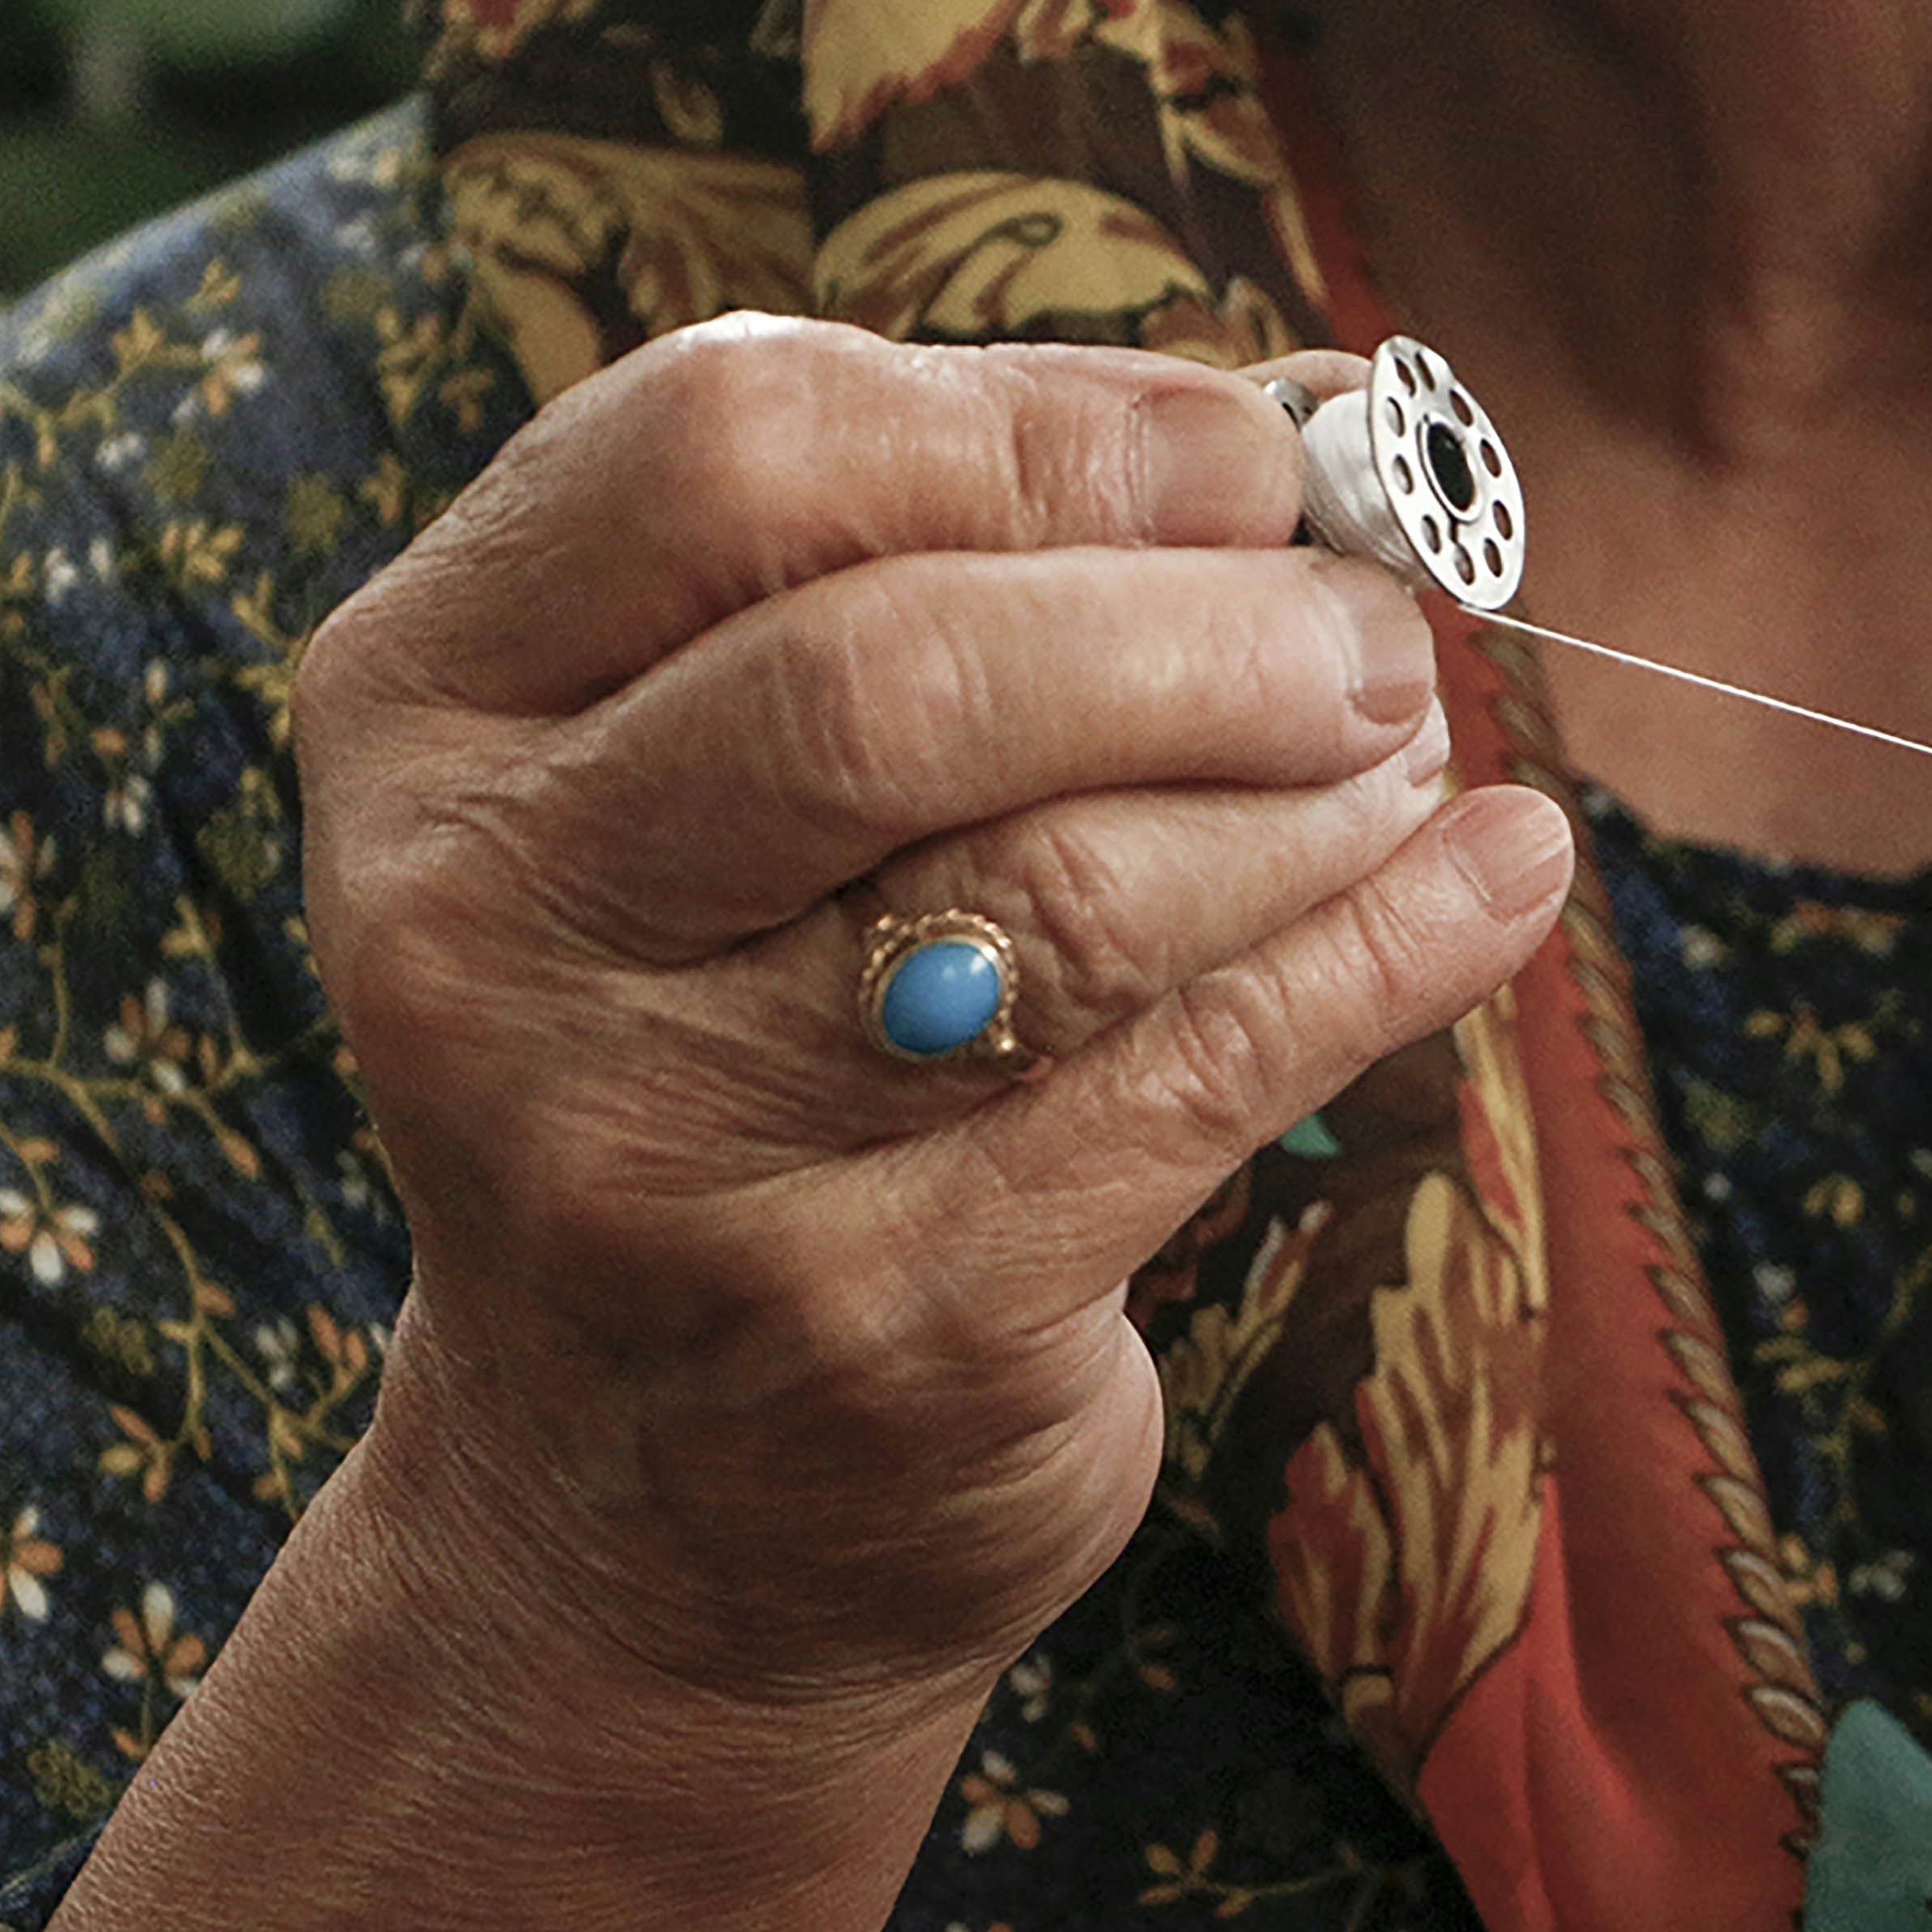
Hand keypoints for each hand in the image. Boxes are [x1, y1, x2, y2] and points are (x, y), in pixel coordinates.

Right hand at [294, 318, 1573, 1728]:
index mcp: (428, 710)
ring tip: (1411, 765)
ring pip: (1068, 887)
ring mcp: (654, 1147)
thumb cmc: (748, 1055)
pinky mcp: (868, 1322)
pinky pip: (1193, 1084)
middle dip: (1201, 628)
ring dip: (1309, 800)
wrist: (650, 1521)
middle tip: (1374, 639)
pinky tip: (1503, 880)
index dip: (1040, 425)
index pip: (729, 446)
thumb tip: (1308, 409)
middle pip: (900, 674)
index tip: (1245, 455)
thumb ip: (965, 572)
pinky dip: (1387, 954)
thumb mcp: (744, 793)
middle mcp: (489, 924)